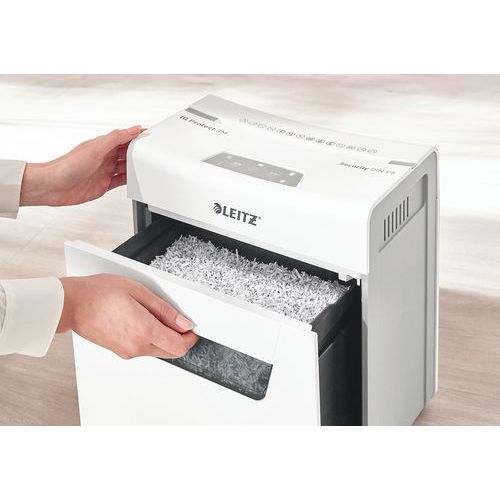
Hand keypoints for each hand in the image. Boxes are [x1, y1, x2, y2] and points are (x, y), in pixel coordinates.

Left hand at [20, 126, 143, 206]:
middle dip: (138, 153)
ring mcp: (104, 171)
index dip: (136, 136)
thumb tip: (132, 129)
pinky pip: (121, 181)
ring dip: (135, 167)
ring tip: (147, 167)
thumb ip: (115, 138)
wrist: (54, 186)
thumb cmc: (67, 166)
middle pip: (127, 153)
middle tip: (152, 154)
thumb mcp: (95, 148)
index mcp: (102, 145)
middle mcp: (104, 157)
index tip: (149, 136)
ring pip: (126, 167)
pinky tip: (136, 181)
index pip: (124, 138)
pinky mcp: (104, 184)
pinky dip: (130, 181)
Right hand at [58, 274, 198, 358]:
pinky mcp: (120, 352)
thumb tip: (184, 323)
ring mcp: (127, 352)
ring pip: (158, 351)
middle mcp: (137, 346)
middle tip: (176, 320)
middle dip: (179, 338)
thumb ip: (164, 310)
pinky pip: (144, 349)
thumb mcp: (138, 291)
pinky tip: (141, 320)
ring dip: (164, 338)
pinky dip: (150, 339)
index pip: (179, 346)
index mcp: (144, 330)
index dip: (190, 338)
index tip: (191, 328)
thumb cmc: (99, 293)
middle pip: (171, 352)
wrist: (72, 304)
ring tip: (153, 315)